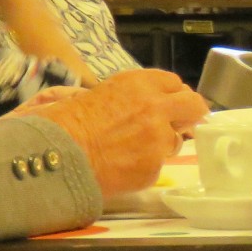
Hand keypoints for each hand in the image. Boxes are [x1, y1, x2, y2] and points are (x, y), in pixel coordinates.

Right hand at [9, 68, 208, 194]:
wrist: (58, 156)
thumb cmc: (68, 122)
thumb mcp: (101, 93)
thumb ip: (132, 96)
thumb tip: (143, 105)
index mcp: (140, 83)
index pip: (175, 84)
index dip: (171, 96)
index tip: (167, 104)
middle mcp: (156, 107)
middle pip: (194, 106)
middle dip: (189, 114)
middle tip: (178, 123)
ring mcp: (159, 139)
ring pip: (176, 141)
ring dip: (162, 144)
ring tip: (132, 150)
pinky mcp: (156, 167)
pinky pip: (159, 165)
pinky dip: (145, 166)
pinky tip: (123, 165)